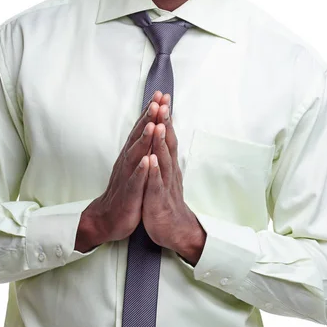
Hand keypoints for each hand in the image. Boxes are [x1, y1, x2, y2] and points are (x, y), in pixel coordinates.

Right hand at [75, 92, 162, 251]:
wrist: (109, 217)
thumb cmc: (126, 188)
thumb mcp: (136, 163)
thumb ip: (143, 144)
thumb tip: (152, 123)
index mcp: (132, 153)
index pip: (142, 128)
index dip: (151, 111)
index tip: (161, 94)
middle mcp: (128, 160)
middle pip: (139, 135)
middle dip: (149, 117)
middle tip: (158, 100)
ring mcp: (127, 176)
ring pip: (136, 154)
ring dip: (144, 139)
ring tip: (153, 125)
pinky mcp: (129, 194)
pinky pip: (135, 181)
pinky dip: (141, 171)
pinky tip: (147, 161)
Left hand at [142, 97, 206, 264]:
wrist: (175, 229)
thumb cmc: (166, 199)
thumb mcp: (164, 173)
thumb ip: (164, 153)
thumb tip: (162, 132)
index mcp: (167, 163)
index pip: (166, 135)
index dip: (164, 116)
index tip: (162, 96)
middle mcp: (169, 170)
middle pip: (167, 142)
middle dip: (164, 122)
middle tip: (163, 102)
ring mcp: (165, 184)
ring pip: (163, 160)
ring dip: (161, 142)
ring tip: (159, 124)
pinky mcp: (158, 200)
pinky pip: (156, 184)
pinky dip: (154, 172)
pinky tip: (152, 161)